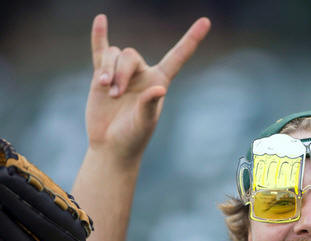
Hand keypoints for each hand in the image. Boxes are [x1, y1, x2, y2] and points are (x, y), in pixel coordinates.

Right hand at [85, 14, 210, 162]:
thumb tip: (158, 89)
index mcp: (159, 81)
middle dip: (121, 72)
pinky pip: (100, 51)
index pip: (177, 56)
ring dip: (108, 69)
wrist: (111, 145)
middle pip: (130, 55)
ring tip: (105, 90)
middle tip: (115, 94)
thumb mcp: (144, 123)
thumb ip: (150, 105)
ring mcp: (121, 73)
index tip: (206, 21)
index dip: (191, 39)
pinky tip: (100, 20)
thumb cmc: (133, 137)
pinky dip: (99, 36)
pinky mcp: (101, 76)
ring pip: (113, 54)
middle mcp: (142, 74)